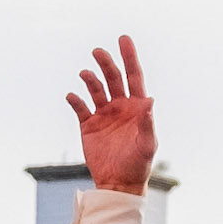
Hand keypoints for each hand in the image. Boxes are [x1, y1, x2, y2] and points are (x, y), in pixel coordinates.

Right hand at [67, 36, 154, 194]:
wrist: (119, 185)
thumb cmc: (138, 165)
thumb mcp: (147, 145)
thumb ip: (147, 123)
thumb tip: (150, 101)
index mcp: (136, 107)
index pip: (133, 76)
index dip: (129, 57)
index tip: (123, 38)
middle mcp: (119, 106)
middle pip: (113, 78)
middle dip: (106, 63)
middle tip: (98, 52)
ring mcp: (103, 115)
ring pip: (95, 89)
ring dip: (90, 79)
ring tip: (85, 75)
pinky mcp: (88, 126)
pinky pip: (80, 107)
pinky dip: (75, 100)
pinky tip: (72, 96)